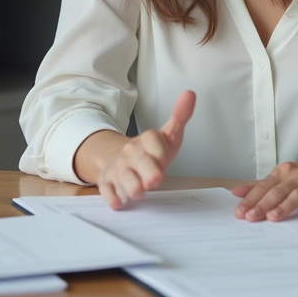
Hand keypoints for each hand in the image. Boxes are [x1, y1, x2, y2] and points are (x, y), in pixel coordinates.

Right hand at [98, 90, 195, 209]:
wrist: (121, 160)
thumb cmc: (150, 153)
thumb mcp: (168, 135)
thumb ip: (180, 117)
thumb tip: (190, 94)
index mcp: (146, 140)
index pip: (152, 140)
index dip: (159, 152)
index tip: (165, 160)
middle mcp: (131, 152)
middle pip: (139, 160)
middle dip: (147, 170)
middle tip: (155, 179)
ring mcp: (118, 168)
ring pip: (123, 176)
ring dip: (131, 186)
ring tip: (138, 193)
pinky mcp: (108, 182)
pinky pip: (107, 189)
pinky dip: (112, 196)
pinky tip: (117, 202)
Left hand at [230, 149, 297, 221]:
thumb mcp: (282, 176)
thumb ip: (260, 186)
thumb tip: (235, 193)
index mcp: (284, 173)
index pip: (264, 187)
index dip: (251, 200)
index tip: (240, 213)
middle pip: (278, 191)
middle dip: (263, 204)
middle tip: (251, 217)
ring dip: (286, 205)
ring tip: (274, 217)